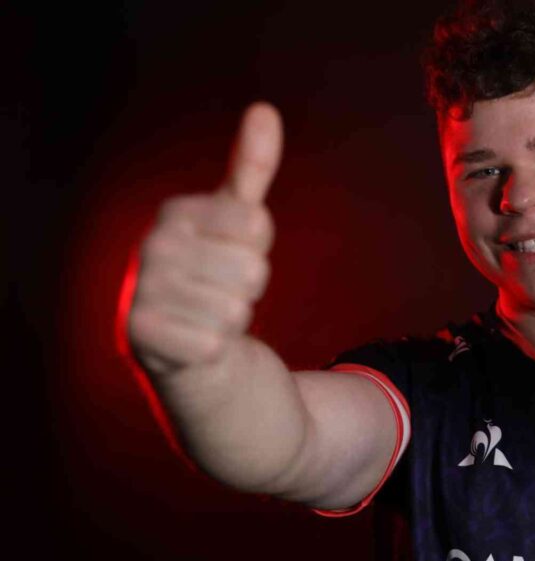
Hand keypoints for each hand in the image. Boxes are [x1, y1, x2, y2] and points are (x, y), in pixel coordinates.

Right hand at [127, 103, 282, 375]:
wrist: (188, 340)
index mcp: (177, 212)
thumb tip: (265, 109)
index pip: (256, 224)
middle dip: (250, 287)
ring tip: (209, 314)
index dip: (258, 247)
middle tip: (223, 289)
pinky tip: (195, 341)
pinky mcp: (140, 336)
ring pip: (235, 310)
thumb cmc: (218, 272)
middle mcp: (153, 246)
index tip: (233, 252)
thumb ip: (251, 166)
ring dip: (233, 320)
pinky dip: (215, 348)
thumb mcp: (237, 218)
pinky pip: (214, 343)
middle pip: (252, 270)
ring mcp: (142, 290)